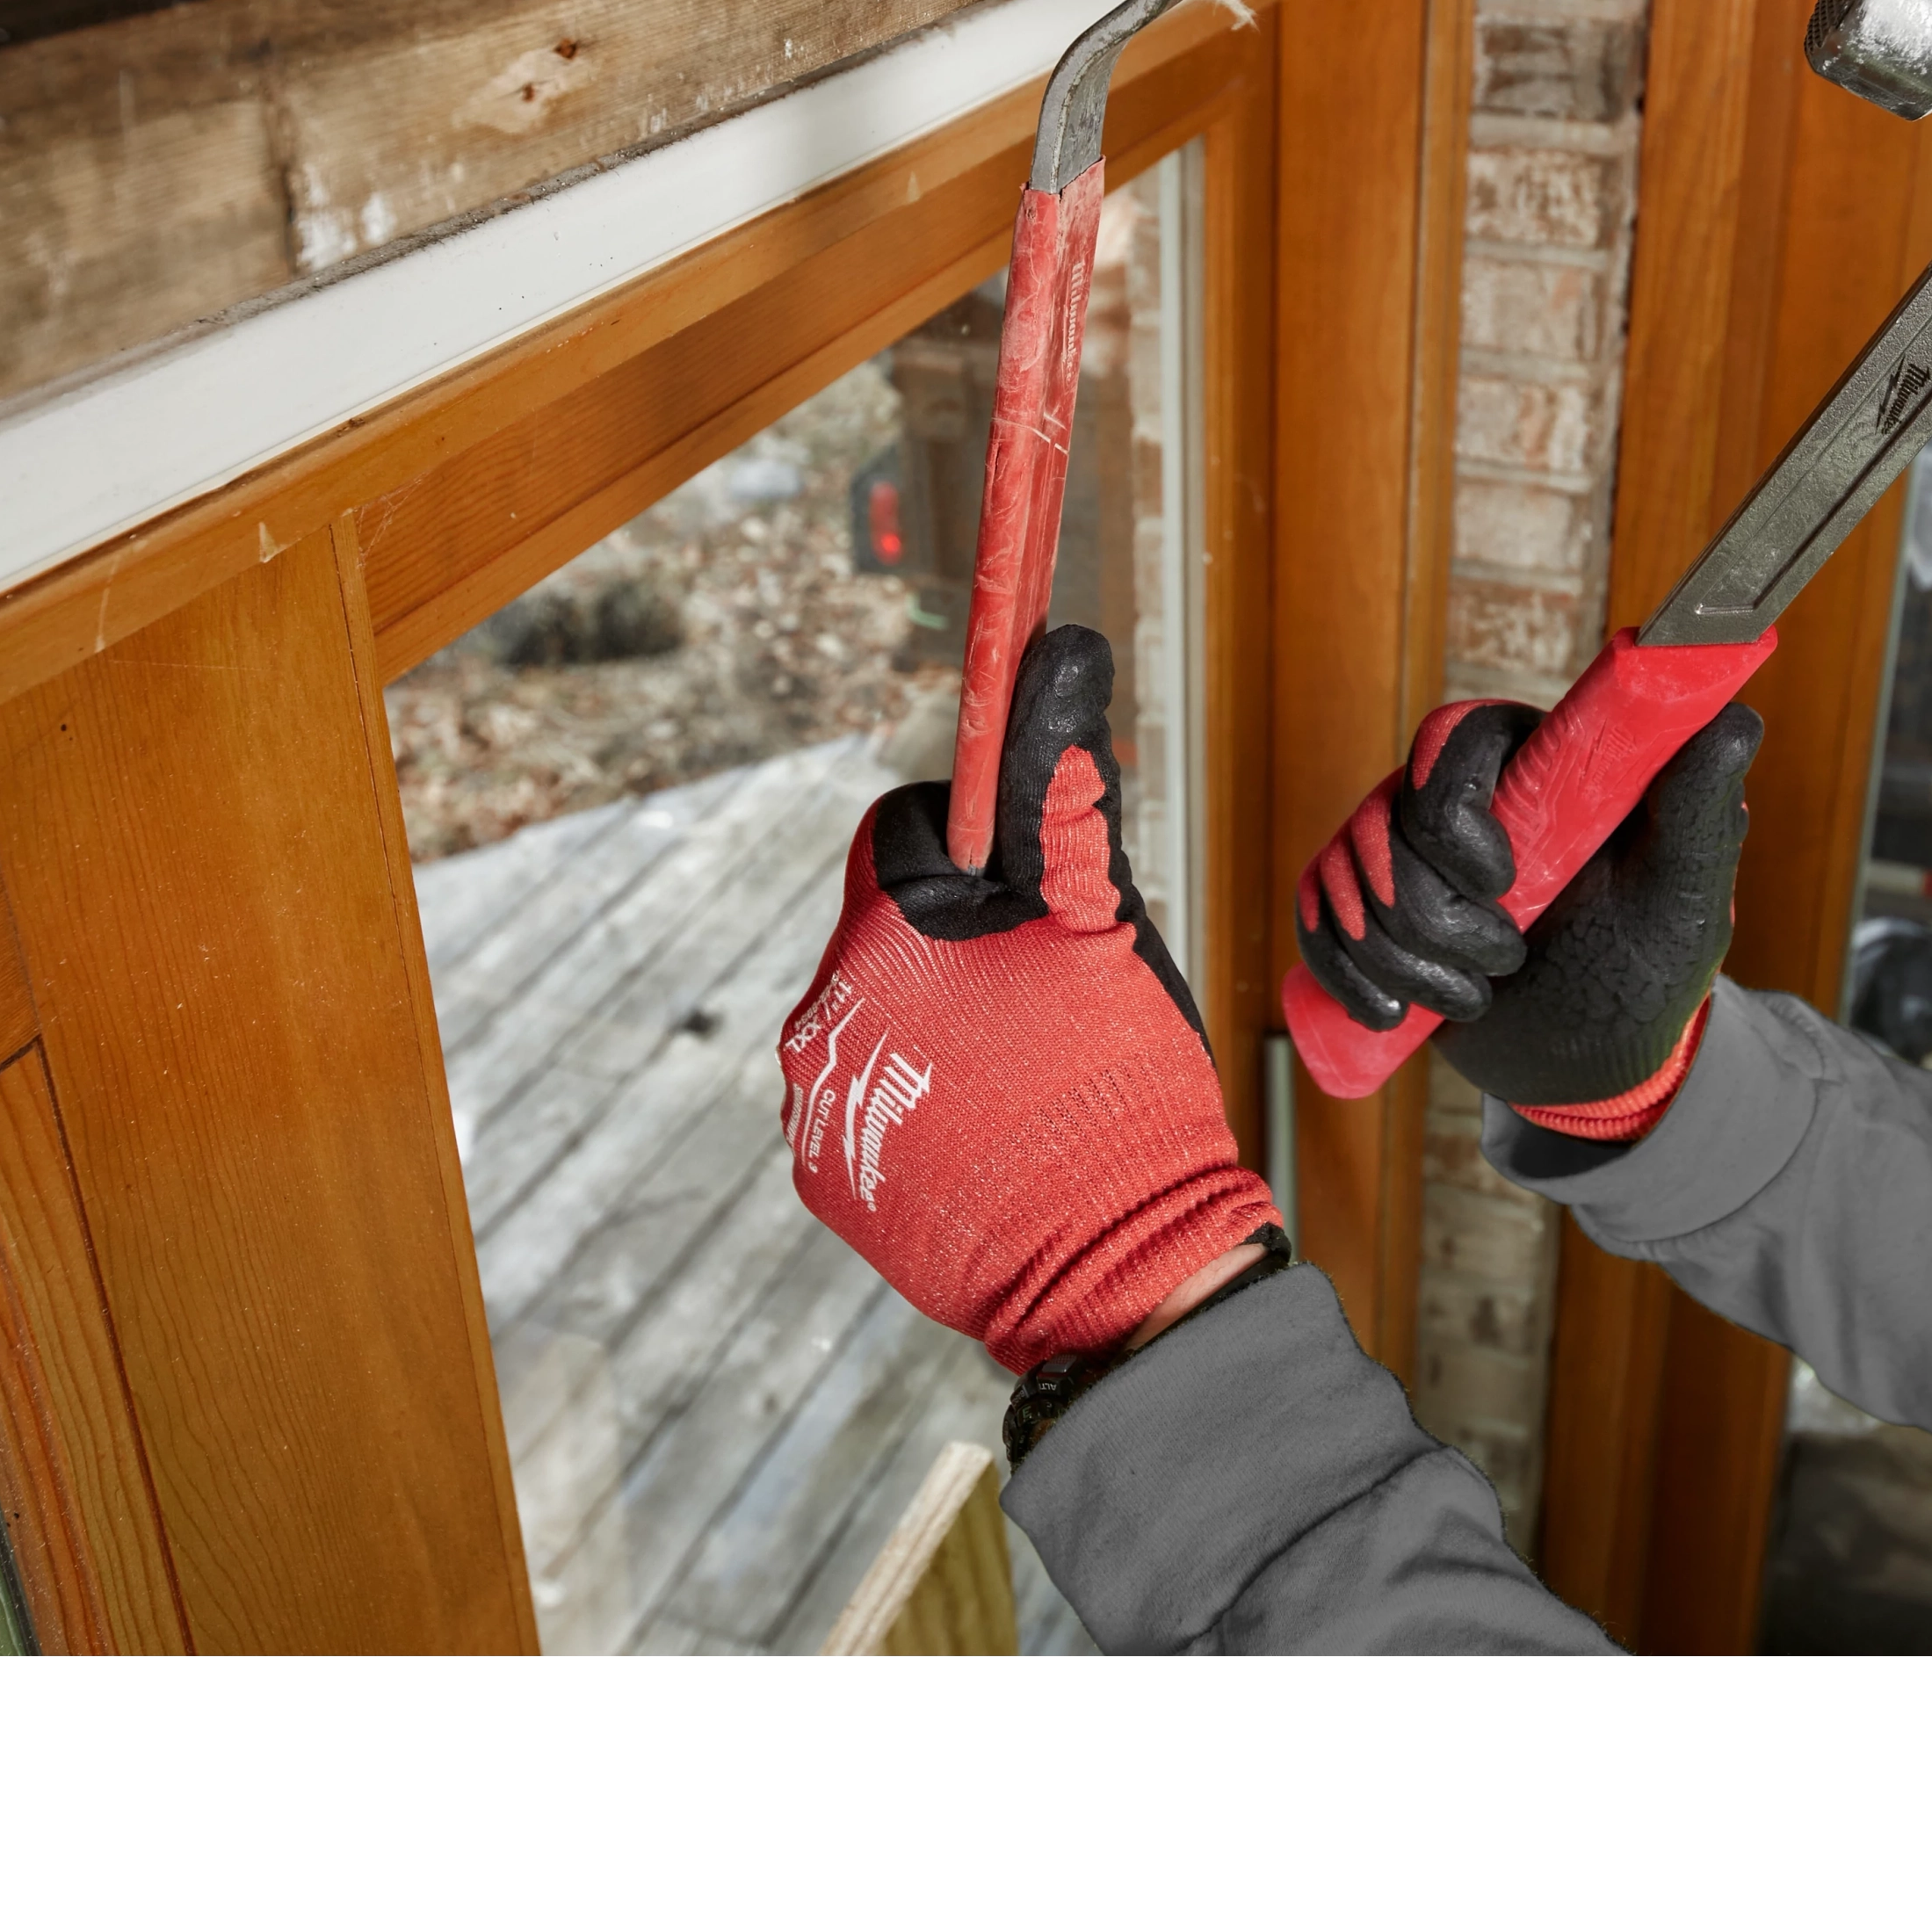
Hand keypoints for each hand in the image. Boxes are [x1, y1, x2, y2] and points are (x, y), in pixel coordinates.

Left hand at [780, 626, 1276, 1371]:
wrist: (1113, 1274)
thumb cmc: (1114, 1087)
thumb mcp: (1101, 927)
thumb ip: (1063, 795)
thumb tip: (1058, 657)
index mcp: (879, 937)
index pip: (903, 832)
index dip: (977, 847)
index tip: (1032, 896)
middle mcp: (818, 1017)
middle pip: (891, 931)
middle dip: (962, 946)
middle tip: (1048, 1003)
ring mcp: (817, 1108)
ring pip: (880, 1015)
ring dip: (942, 1026)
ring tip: (1027, 1077)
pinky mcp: (829, 1181)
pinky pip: (870, 1101)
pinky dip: (925, 1105)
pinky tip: (995, 1133)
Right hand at [1295, 696, 1762, 1114]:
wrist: (1598, 1055)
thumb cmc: (1651, 964)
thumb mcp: (1685, 896)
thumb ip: (1699, 808)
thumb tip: (1734, 718)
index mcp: (1531, 762)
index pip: (1451, 739)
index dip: (1452, 813)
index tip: (1503, 881)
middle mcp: (1458, 793)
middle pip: (1385, 818)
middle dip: (1430, 913)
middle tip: (1505, 961)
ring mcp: (1404, 851)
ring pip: (1346, 876)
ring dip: (1401, 958)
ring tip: (1472, 998)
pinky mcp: (1368, 907)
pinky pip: (1314, 919)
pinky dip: (1348, 976)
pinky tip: (1394, 1016)